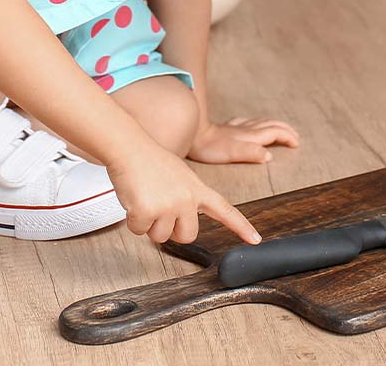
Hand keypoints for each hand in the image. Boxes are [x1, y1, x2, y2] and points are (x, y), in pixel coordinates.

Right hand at [106, 138, 261, 245]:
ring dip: (149, 223)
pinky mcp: (148, 212)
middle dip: (171, 230)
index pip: (225, 210)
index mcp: (197, 188)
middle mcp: (187, 198)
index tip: (255, 239)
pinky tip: (134, 199)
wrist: (130, 147)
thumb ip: (186, 197)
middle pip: (187, 236)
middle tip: (160, 208)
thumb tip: (178, 222)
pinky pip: (139, 231)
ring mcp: (169, 206)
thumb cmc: (150, 160)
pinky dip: (133, 220)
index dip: (240, 227)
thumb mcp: (179, 175)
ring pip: (160, 237)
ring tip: (146, 197)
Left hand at [187, 116, 300, 164]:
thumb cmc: (210, 147)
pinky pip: (245, 122)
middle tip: (295, 136)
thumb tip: (269, 156)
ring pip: (259, 122)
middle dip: (284, 129)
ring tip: (279, 128)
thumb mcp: (232, 152)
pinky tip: (249, 124)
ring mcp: (236, 127)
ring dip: (273, 125)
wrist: (192, 133)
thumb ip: (251, 153)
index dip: (287, 136)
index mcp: (250, 136)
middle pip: (270, 125)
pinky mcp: (226, 128)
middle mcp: (246, 130)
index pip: (274, 133)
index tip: (296, 143)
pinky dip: (254, 123)